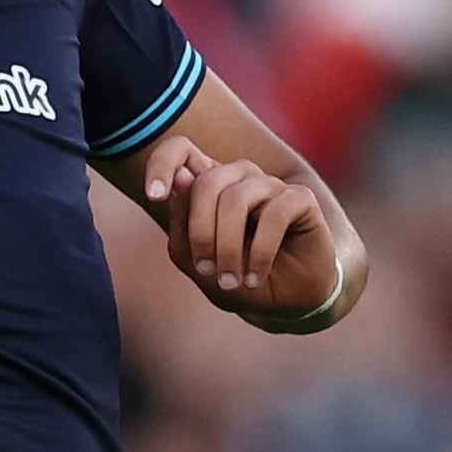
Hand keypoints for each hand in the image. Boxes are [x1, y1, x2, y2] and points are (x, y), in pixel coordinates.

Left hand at [139, 132, 349, 329]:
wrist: (283, 302)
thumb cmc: (236, 278)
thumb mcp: (196, 262)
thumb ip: (182, 224)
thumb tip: (181, 178)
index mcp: (207, 186)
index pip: (180, 149)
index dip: (161, 163)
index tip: (152, 196)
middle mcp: (238, 178)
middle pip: (206, 181)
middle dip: (200, 233)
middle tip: (206, 271)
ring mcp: (269, 184)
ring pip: (236, 198)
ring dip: (229, 248)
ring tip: (232, 281)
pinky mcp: (299, 197)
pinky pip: (274, 213)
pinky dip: (260, 252)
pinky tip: (254, 277)